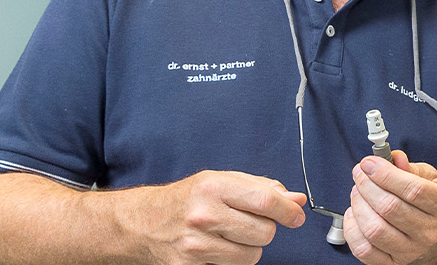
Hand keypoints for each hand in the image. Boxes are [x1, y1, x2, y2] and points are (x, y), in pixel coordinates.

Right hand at [123, 170, 307, 264]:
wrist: (141, 223)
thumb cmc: (185, 199)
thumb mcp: (220, 180)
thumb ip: (261, 188)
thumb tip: (295, 199)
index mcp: (213, 187)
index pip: (265, 201)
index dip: (288, 211)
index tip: (296, 215)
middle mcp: (204, 215)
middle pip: (264, 232)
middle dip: (264, 229)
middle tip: (247, 222)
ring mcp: (195, 245)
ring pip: (252, 255)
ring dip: (247, 247)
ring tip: (228, 235)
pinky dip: (231, 260)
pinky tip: (215, 248)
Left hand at [344, 151, 436, 264]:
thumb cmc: (433, 206)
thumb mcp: (432, 179)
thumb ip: (411, 167)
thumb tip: (393, 158)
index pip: (413, 190)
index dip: (386, 174)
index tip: (369, 163)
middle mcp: (429, 231)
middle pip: (389, 207)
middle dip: (367, 185)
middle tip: (360, 174)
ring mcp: (410, 250)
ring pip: (374, 229)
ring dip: (358, 205)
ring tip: (358, 192)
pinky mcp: (392, 263)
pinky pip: (363, 249)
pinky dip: (352, 229)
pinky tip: (355, 214)